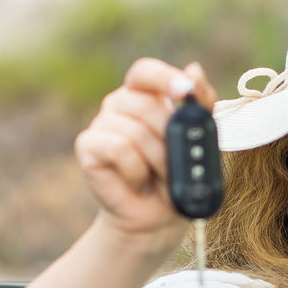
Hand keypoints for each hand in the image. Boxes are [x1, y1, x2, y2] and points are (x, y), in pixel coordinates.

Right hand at [74, 58, 216, 254]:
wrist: (156, 218)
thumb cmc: (176, 177)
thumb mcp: (198, 140)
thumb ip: (200, 106)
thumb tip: (194, 69)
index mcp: (145, 96)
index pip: (146, 72)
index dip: (164, 78)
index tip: (184, 90)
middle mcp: (120, 104)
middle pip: (147, 105)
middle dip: (169, 139)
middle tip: (174, 163)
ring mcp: (101, 123)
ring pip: (136, 130)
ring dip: (156, 160)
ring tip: (157, 176)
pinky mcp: (87, 145)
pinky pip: (120, 148)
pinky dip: (136, 170)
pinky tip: (136, 181)